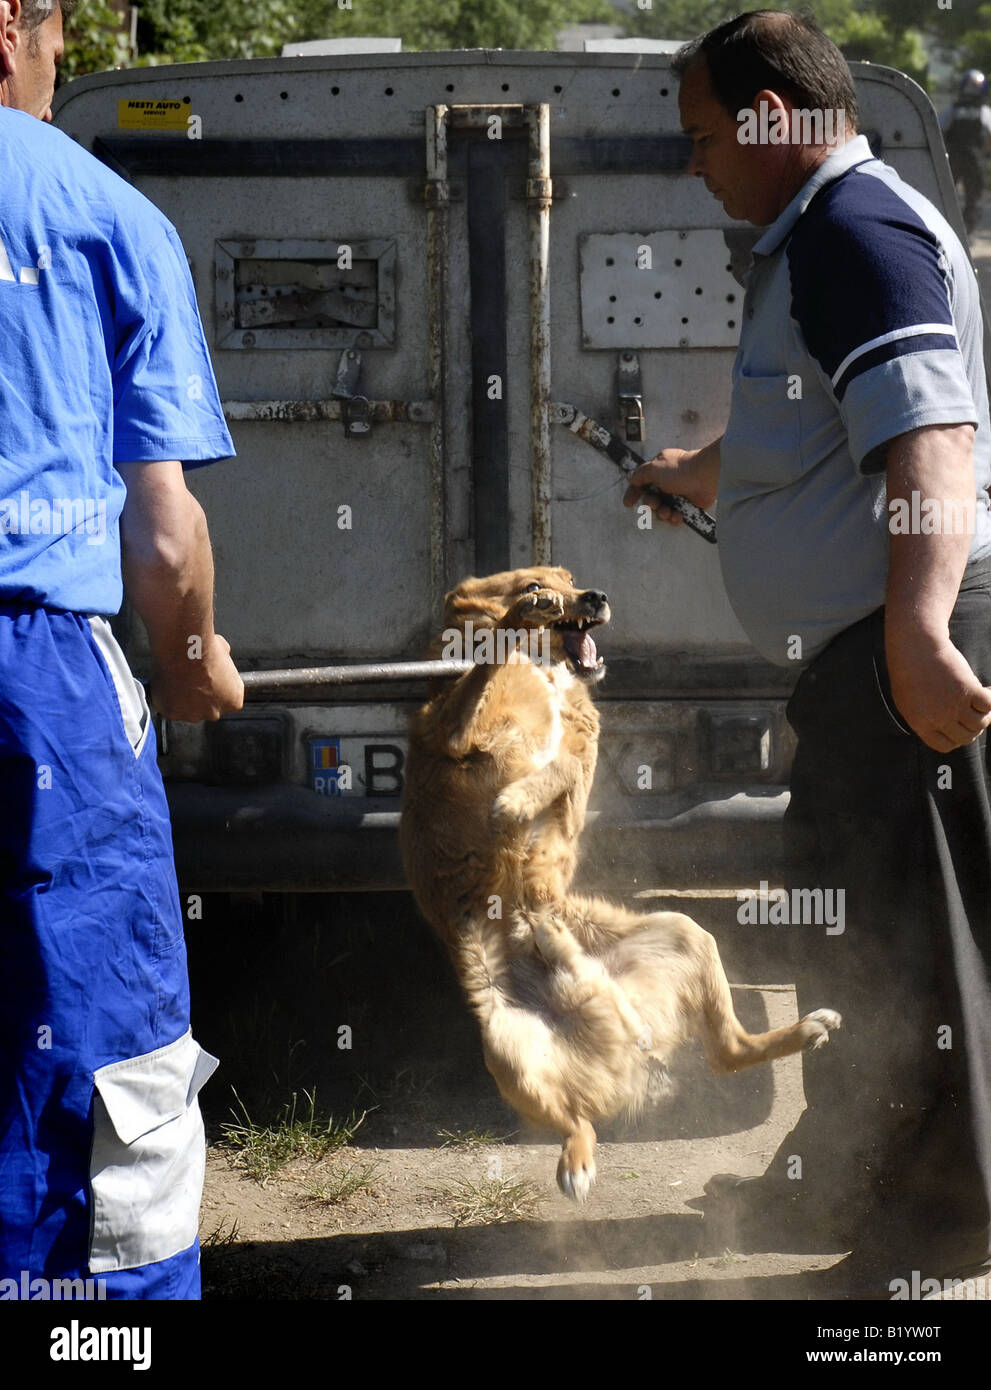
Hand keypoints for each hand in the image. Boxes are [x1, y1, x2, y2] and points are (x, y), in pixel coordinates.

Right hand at [147, 633, 244, 722]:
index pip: (225, 702)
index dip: (213, 690)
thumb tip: (221, 656)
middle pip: (206, 709)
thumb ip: (225, 663)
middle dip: (198, 697)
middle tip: (190, 680)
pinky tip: (168, 683)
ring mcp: (194, 715)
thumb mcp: (225, 652)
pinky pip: (168, 707)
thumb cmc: (205, 649)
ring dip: (182, 698)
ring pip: (186, 710)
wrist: (184, 649)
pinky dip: (166, 698)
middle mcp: (215, 712)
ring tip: (178, 679)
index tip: (206, 681)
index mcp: (233, 701)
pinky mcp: (173, 714)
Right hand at [622, 447, 716, 524]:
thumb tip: (631, 479)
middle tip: (655, 504)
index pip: (641, 482)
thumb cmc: (679, 470)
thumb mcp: (653, 468)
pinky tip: (678, 516)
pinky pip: (676, 515)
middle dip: (651, 505)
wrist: (705, 477)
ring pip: (662, 509)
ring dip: (662, 513)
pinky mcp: (688, 505)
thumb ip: (639, 475)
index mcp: (659, 469)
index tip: (628, 503)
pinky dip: (675, 517)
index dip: (633, 493)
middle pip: (651, 498)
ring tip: (668, 513)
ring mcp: (678, 493)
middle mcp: (667, 481)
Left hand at [887, 634, 990, 751]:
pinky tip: (988, 690)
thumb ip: (924, 717)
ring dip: (985, 714)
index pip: (945, 745)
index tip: (959, 727)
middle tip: (974, 713)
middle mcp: (938, 719)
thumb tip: (946, 727)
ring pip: (980, 723)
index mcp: (921, 724)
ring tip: (981, 700)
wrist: (914, 647)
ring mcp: (954, 705)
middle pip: (966, 737)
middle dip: (973, 728)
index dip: (955, 738)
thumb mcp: (908, 701)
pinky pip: (989, 705)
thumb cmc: (909, 670)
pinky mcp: (968, 690)